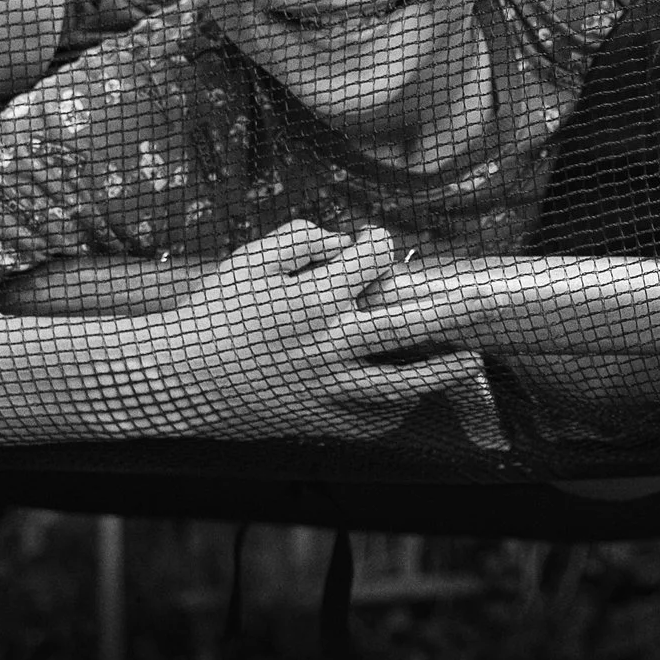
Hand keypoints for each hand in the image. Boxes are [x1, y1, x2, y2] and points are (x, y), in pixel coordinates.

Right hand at [153, 222, 500, 446]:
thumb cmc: (214, 312)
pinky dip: (393, 413)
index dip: (378, 242)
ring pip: (403, 383)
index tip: (372, 244)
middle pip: (411, 322)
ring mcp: (327, 386)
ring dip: (442, 370)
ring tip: (469, 359)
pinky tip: (406, 400)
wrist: (175, 377)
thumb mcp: (250, 260)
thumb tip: (343, 240)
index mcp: (315, 296)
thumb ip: (301, 238)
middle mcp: (330, 342)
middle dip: (453, 307)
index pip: (373, 258)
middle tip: (484, 299)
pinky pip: (369, 421)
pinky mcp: (317, 420)